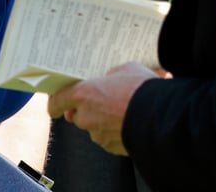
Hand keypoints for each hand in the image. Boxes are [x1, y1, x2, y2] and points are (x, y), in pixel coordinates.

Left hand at [48, 62, 162, 155]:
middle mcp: (86, 117)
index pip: (57, 101)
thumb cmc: (141, 88)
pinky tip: (129, 120)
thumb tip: (108, 80)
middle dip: (88, 108)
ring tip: (123, 108)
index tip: (55, 105)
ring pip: (95, 126)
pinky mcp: (112, 147)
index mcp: (84, 94)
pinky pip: (108, 137)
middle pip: (78, 114)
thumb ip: (109, 76)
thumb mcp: (125, 69)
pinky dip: (115, 130)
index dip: (55, 102)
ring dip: (104, 119)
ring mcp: (99, 135)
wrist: (160, 116)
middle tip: (104, 97)